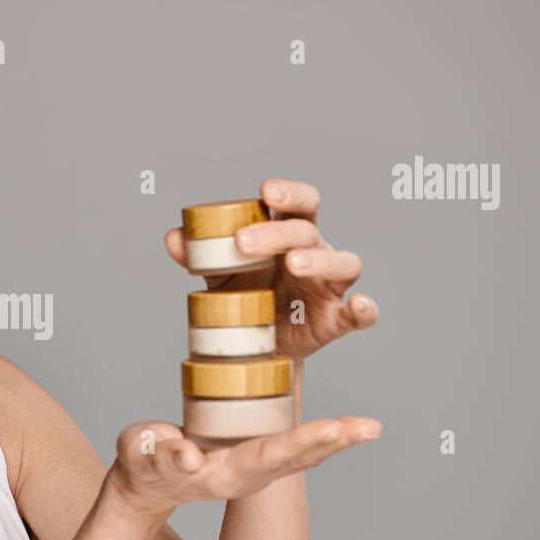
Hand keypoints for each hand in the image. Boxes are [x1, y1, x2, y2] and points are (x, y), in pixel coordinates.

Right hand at [106, 418, 380, 522]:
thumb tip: (188, 456)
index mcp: (223, 473)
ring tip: (370, 428)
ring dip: (336, 441)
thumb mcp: (140, 455)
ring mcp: (252, 467)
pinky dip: (320, 437)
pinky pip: (290, 445)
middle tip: (371, 429)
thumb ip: (159, 454)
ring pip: (300, 454)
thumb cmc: (141, 463)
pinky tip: (345, 429)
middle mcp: (246, 473)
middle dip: (334, 442)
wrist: (145, 481)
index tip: (335, 431)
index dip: (301, 442)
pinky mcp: (252, 455)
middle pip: (296, 458)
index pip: (269, 455)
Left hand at [165, 178, 377, 360]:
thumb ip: (200, 254)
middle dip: (279, 233)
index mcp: (290, 235)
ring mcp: (329, 287)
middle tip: (244, 243)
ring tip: (293, 263)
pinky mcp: (335, 319)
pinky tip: (359, 305)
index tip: (266, 191)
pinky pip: (360, 314)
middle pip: (309, 232)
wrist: (254, 347)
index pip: (299, 204)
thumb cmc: (245, 297)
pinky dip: (366, 309)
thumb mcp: (220, 274)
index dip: (289, 193)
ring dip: (319, 261)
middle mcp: (316, 253)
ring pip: (343, 263)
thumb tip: (173, 237)